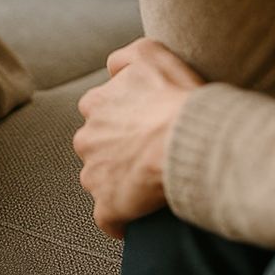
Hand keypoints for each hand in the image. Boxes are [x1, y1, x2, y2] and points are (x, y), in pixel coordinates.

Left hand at [74, 37, 205, 238]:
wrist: (187, 138)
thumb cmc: (174, 97)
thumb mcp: (148, 53)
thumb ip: (124, 57)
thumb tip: (112, 68)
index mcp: (94, 104)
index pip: (99, 110)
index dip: (122, 118)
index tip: (143, 124)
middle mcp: (87, 138)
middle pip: (96, 145)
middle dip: (116, 149)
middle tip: (147, 152)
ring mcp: (95, 174)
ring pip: (100, 179)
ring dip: (118, 181)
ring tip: (147, 183)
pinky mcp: (108, 206)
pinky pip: (108, 219)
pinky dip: (120, 220)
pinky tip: (136, 219)